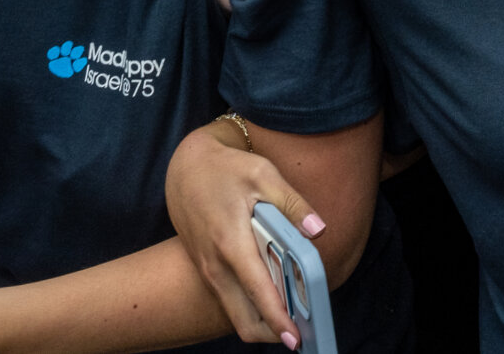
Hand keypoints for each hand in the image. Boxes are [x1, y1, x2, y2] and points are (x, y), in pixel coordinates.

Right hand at [166, 121, 322, 349]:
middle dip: (274, 332)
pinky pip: (230, 300)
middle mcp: (215, 265)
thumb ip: (292, 204)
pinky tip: (275, 292)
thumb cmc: (226, 168)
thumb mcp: (263, 174)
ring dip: (264, 320)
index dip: (279, 320)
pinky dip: (253, 305)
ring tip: (297, 314)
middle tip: (306, 331)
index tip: (297, 338)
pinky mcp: (206, 268)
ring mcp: (208, 270)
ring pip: (236, 313)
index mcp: (231, 243)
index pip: (258, 293)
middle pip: (243, 320)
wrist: (185, 166)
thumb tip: (319, 230)